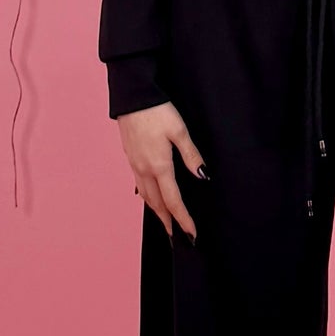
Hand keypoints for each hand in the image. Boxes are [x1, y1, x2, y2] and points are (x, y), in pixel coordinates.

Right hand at [117, 101, 206, 241]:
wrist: (132, 97)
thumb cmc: (157, 111)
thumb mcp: (179, 131)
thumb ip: (191, 155)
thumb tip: (203, 176)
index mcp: (159, 166)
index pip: (173, 201)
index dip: (183, 219)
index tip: (191, 234)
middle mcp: (145, 170)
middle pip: (157, 204)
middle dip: (168, 222)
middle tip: (177, 238)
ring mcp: (135, 165)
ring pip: (146, 196)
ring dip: (157, 212)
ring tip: (166, 223)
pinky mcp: (131, 158)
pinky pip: (140, 185)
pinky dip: (147, 197)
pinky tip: (150, 198)